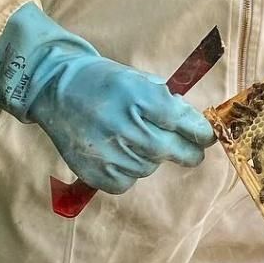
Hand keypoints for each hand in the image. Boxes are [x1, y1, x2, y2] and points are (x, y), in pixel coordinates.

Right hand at [0, 3, 214, 193]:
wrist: (56, 90)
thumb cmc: (105, 83)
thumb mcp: (140, 80)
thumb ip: (168, 102)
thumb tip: (194, 126)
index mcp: (140, 97)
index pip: (182, 122)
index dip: (200, 132)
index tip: (207, 137)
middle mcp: (124, 126)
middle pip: (171, 150)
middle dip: (188, 153)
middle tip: (193, 153)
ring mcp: (107, 151)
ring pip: (149, 167)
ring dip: (152, 158)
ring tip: (136, 141)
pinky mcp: (93, 171)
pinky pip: (126, 182)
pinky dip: (130, 173)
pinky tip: (120, 155)